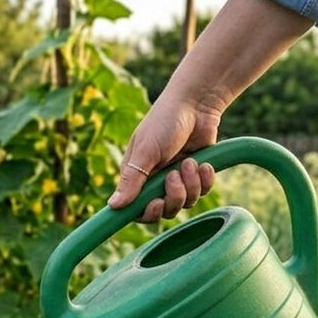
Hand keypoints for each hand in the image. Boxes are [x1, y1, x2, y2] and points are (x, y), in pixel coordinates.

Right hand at [109, 92, 221, 222]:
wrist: (196, 104)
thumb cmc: (164, 122)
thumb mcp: (145, 151)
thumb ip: (131, 180)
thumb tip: (112, 206)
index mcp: (137, 176)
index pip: (137, 209)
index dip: (148, 212)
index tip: (156, 203)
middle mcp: (155, 180)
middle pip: (164, 211)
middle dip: (173, 197)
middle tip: (174, 177)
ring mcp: (177, 178)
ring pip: (185, 203)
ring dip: (190, 184)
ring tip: (189, 162)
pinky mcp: (196, 174)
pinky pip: (203, 192)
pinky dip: (205, 180)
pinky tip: (203, 163)